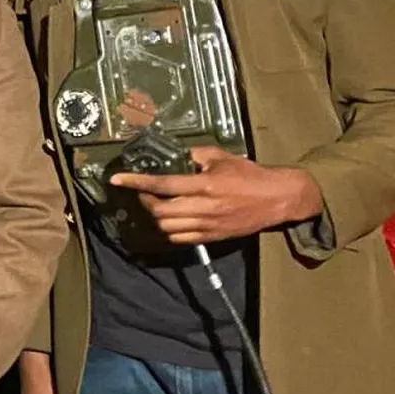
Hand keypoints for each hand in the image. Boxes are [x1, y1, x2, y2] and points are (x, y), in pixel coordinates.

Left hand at [108, 146, 322, 244]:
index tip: (117, 179)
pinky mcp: (212, 237)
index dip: (136, 182)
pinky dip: (169, 230)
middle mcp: (204, 207)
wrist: (277, 198)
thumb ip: (194, 154)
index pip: (162, 184)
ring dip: (155, 217)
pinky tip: (170, 219)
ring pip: (167, 228)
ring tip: (156, 205)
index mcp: (205, 185)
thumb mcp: (222, 157)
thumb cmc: (250, 175)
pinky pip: (180, 239)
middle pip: (160, 211)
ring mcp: (207, 225)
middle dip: (144, 201)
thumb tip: (174, 155)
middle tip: (144, 192)